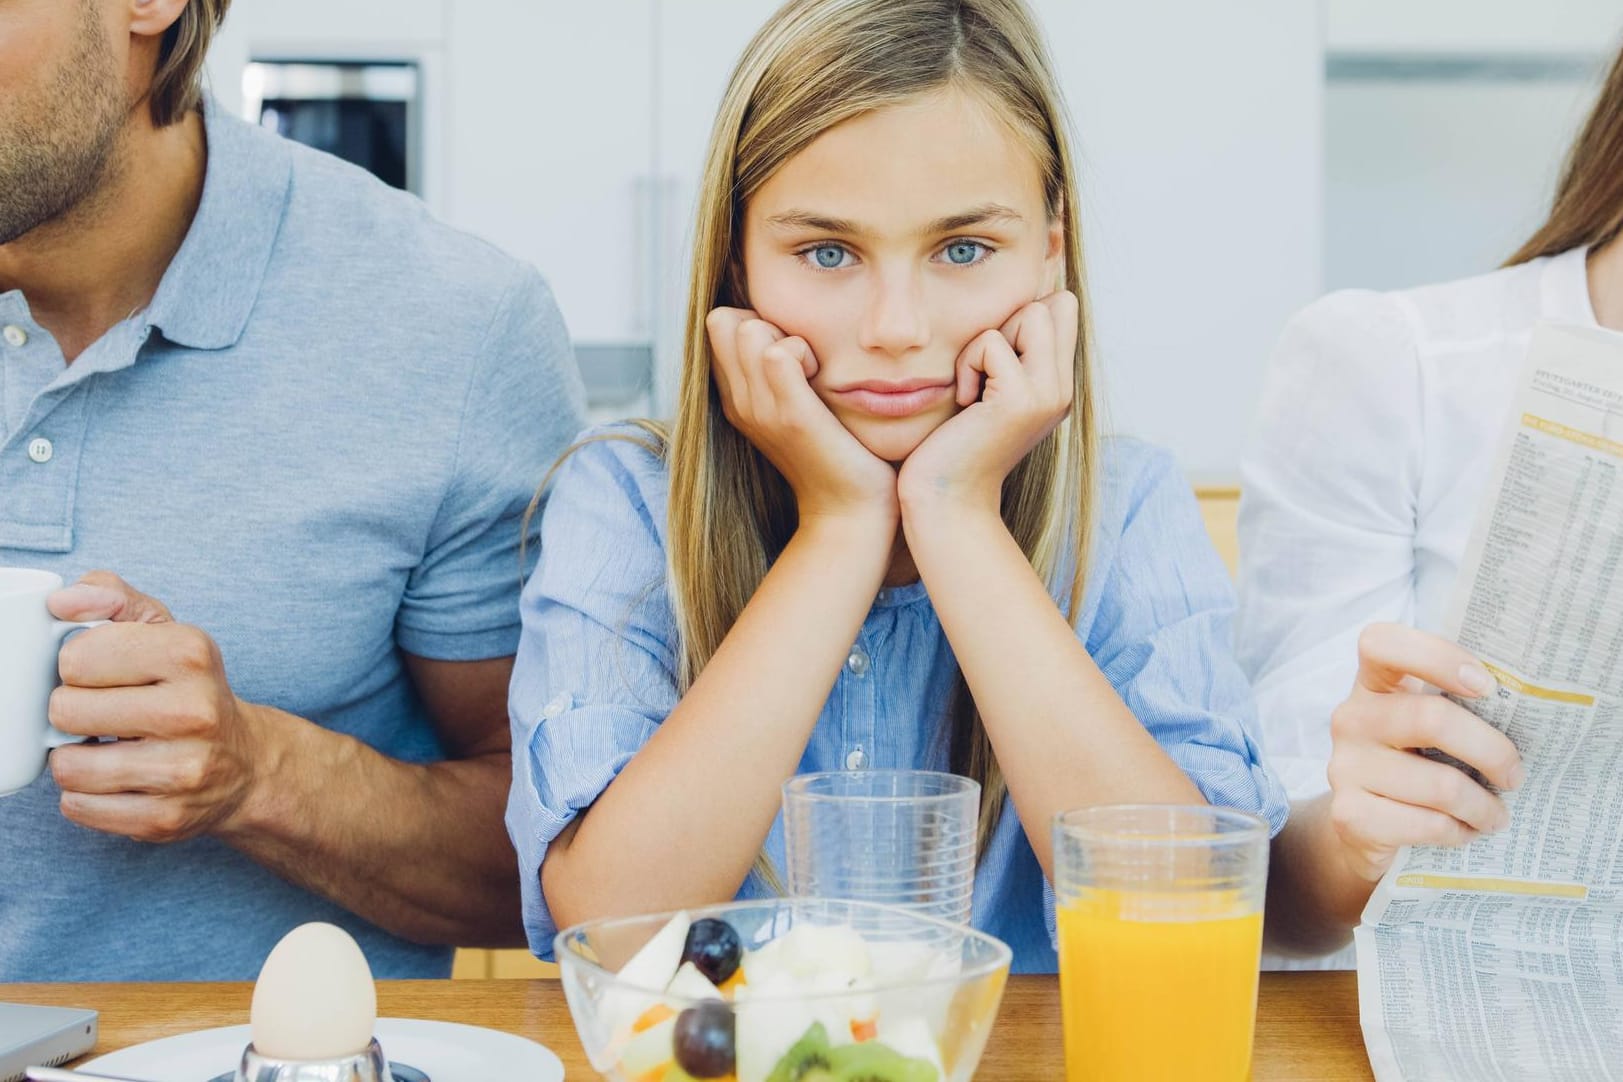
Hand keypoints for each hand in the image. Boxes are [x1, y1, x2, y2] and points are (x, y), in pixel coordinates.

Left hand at [44, 571, 269, 843]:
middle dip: (72, 712)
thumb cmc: (190, 690)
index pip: (76, 657)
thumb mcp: (164, 630)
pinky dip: (85, 795)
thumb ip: (110, 597)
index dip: (77, 665)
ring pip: (67, 766)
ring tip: (105, 747)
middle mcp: (194, 711)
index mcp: (190, 653)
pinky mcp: (165, 818)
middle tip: (105, 713)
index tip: (104, 674)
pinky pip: (79, 807)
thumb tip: (62, 603)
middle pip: (65, 711)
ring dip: (74, 757)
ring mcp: (182, 770)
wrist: (246, 765)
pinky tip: (114, 779)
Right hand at [707, 307, 897, 524]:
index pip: (718, 324)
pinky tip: (822, 379)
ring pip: (749, 330)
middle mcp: (740, 403)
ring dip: (787, 337)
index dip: (753, 322)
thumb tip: (787, 331)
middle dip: (766, 324)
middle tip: (802, 360)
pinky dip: (803, 353)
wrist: (849, 510)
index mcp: (737, 398)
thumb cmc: (835, 452)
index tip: (790, 354)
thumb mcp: (796, 405)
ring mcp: (761, 410)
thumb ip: (781, 370)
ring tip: (812, 372)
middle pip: (724, 320)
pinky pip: (779, 355)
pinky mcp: (793, 417)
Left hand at [897, 290, 1077, 516]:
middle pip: (1056, 303)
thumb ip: (1007, 355)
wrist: (947, 500)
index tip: (993, 360)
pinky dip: (968, 364)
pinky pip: (992, 341)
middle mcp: (1062, 388)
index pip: (1064, 308)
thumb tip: (1011, 304)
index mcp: (1057, 385)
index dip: (1025, 314)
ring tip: (974, 387)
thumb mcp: (987, 394)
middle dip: (1008, 323)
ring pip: (1031, 313)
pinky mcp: (1020, 399)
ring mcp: (1047, 393)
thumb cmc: (953, 446)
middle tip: (984, 372)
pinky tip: (964, 402)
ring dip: (987, 343)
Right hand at [1326, 622, 1523, 882]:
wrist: (1364, 827)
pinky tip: (1463, 831)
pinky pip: (1427, 824)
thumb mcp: (1429, 727)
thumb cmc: (1416, 765)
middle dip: (1491, 752)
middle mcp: (1351, 718)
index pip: (1382, 643)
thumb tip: (1530, 709)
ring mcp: (1344, 766)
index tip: (1486, 686)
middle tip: (1514, 776)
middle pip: (1432, 719)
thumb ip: (1458, 707)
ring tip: (1495, 816)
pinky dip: (1458, 832)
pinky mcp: (1350, 815)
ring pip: (1440, 784)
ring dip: (1483, 807)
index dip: (1436, 656)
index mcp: (1372, 685)